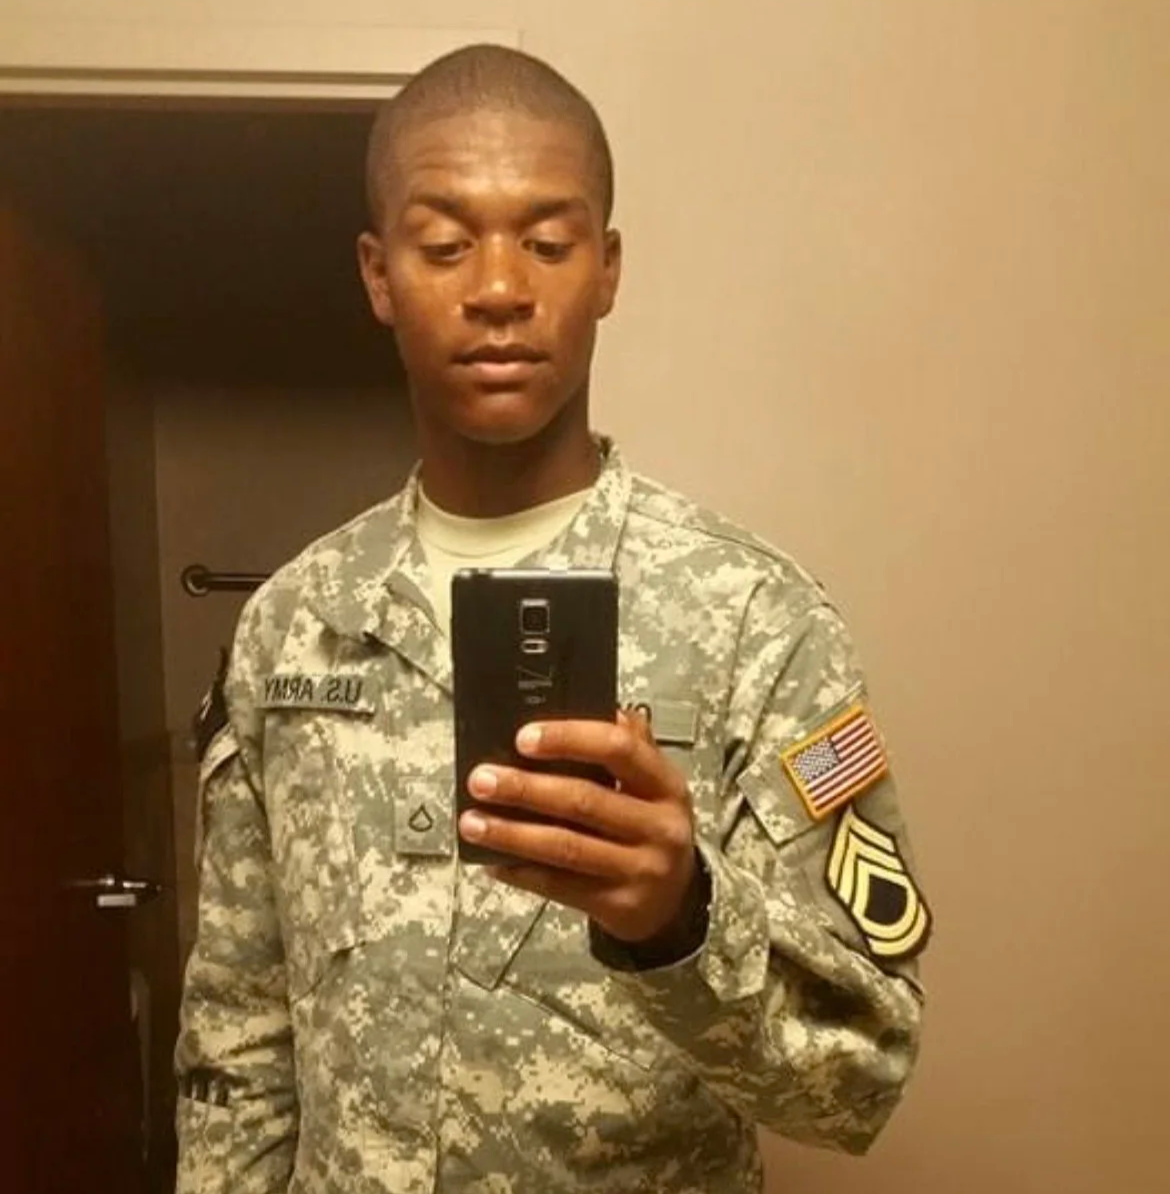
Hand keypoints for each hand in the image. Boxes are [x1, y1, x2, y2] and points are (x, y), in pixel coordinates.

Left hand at [458, 711, 699, 943]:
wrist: (676, 900)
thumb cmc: (650, 828)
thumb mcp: (651, 785)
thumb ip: (625, 747)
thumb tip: (589, 708)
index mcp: (664, 784)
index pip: (619, 749)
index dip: (569, 739)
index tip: (523, 737)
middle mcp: (659, 826)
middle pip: (584, 800)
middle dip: (525, 788)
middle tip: (481, 780)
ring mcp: (641, 869)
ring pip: (566, 848)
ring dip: (512, 834)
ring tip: (473, 823)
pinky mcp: (619, 906)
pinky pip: (561, 887)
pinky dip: (522, 873)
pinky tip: (493, 861)